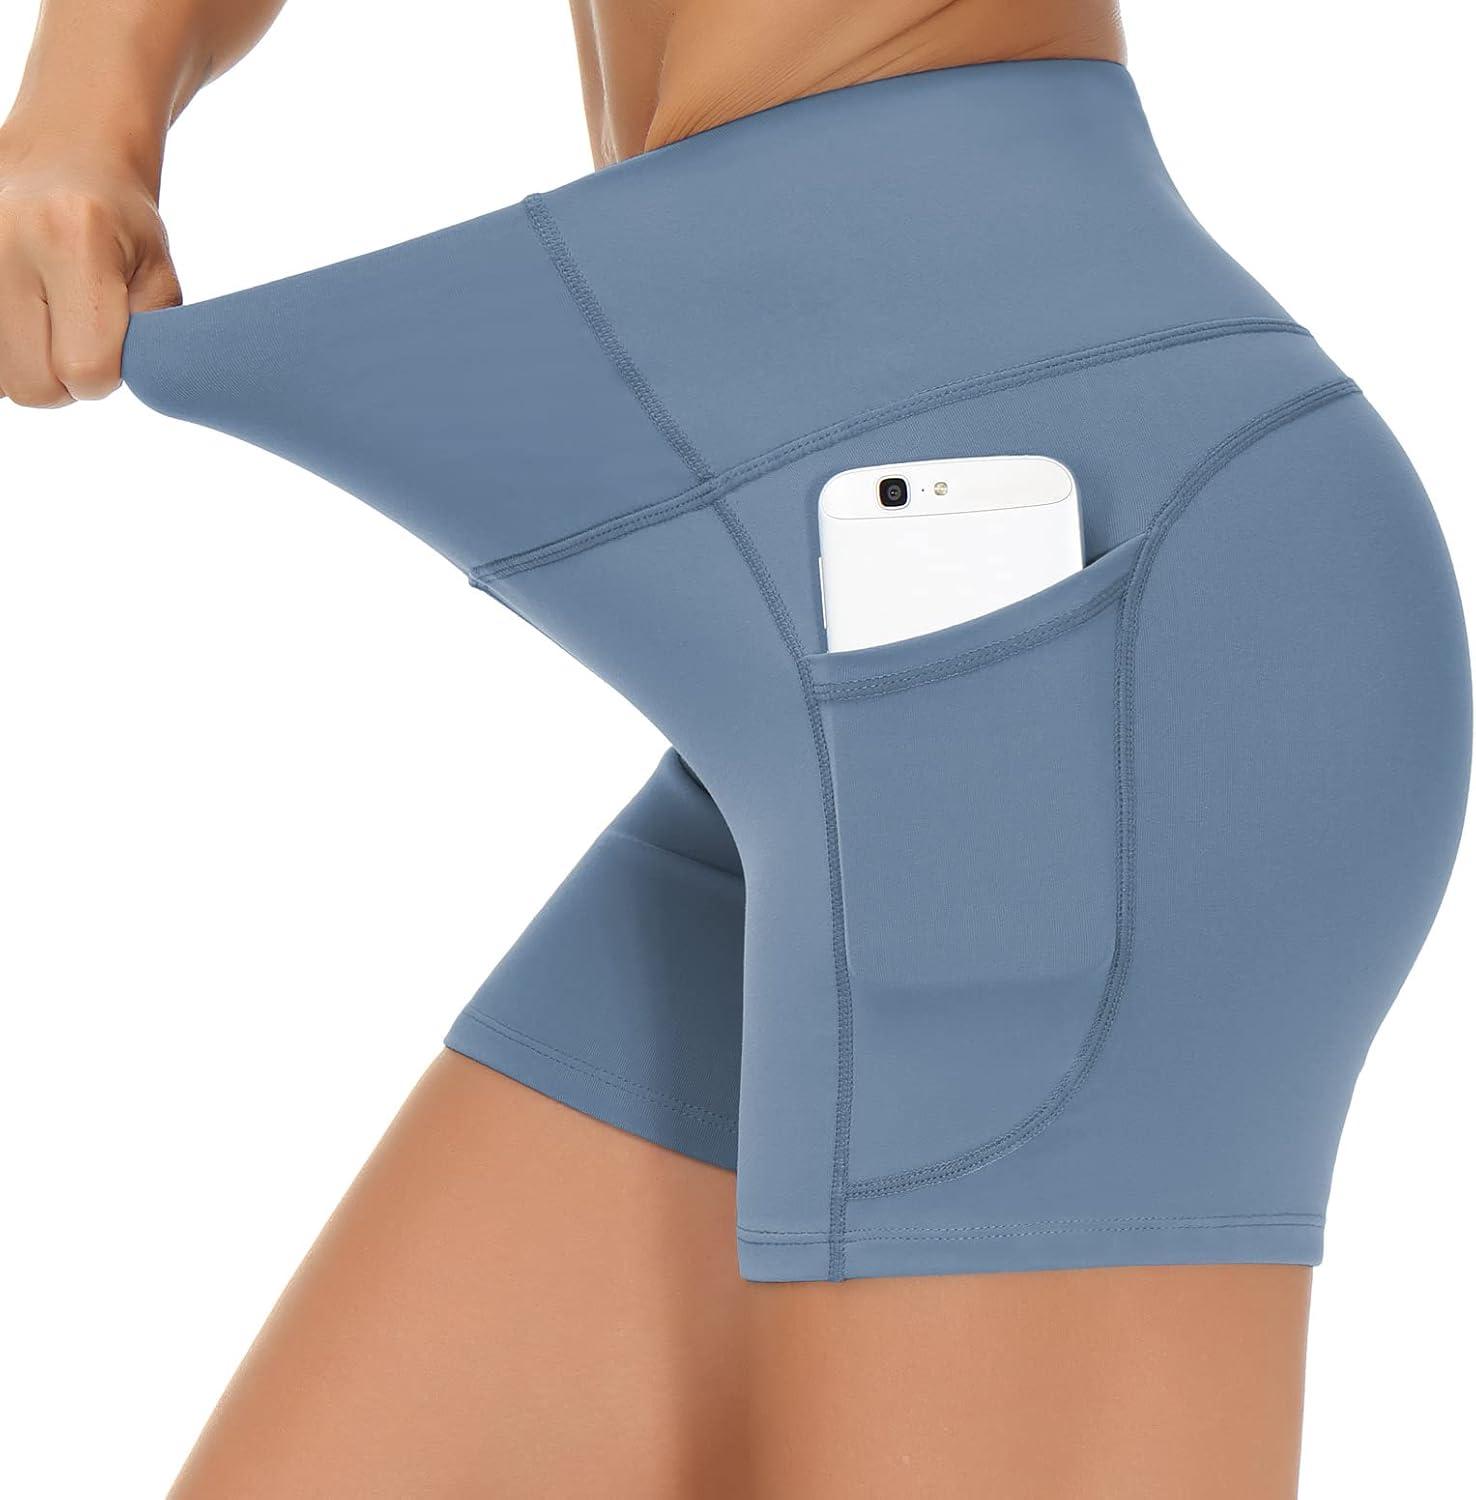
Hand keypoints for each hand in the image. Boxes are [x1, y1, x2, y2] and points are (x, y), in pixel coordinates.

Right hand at [0, 130, 180, 406]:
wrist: (59, 158)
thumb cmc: (120, 227)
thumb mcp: (158, 280)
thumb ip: (151, 342)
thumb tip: (121, 384)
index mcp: (72, 241)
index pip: (85, 370)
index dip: (105, 376)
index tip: (111, 344)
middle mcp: (6, 242)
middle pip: (32, 386)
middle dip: (63, 378)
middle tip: (77, 336)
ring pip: (0, 380)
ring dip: (29, 366)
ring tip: (46, 319)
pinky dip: (7, 350)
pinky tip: (22, 315)